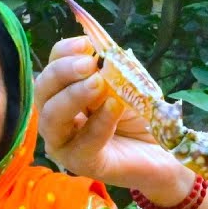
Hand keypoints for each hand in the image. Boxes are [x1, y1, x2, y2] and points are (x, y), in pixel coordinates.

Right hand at [35, 36, 196, 202]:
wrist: (165, 151)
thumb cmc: (140, 116)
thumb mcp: (126, 85)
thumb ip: (110, 70)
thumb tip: (94, 53)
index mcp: (63, 94)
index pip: (51, 70)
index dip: (63, 54)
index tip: (86, 43)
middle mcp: (57, 119)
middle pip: (42, 91)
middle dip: (62, 73)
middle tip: (88, 64)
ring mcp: (65, 144)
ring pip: (51, 118)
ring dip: (72, 96)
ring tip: (97, 83)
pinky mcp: (82, 164)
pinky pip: (83, 143)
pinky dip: (98, 123)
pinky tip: (113, 107)